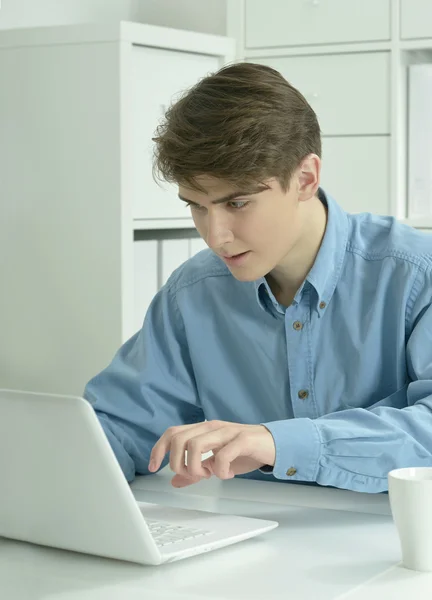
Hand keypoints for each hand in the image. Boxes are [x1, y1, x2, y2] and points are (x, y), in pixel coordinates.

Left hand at [148, 420, 275, 487]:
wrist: (275, 444)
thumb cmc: (245, 451)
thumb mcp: (216, 462)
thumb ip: (196, 470)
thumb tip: (174, 481)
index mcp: (203, 429)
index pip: (172, 433)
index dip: (158, 449)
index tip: (153, 467)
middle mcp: (212, 427)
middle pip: (179, 439)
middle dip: (177, 462)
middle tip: (191, 475)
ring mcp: (227, 432)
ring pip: (195, 444)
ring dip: (196, 466)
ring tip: (208, 475)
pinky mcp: (243, 440)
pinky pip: (223, 454)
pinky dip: (220, 470)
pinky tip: (226, 475)